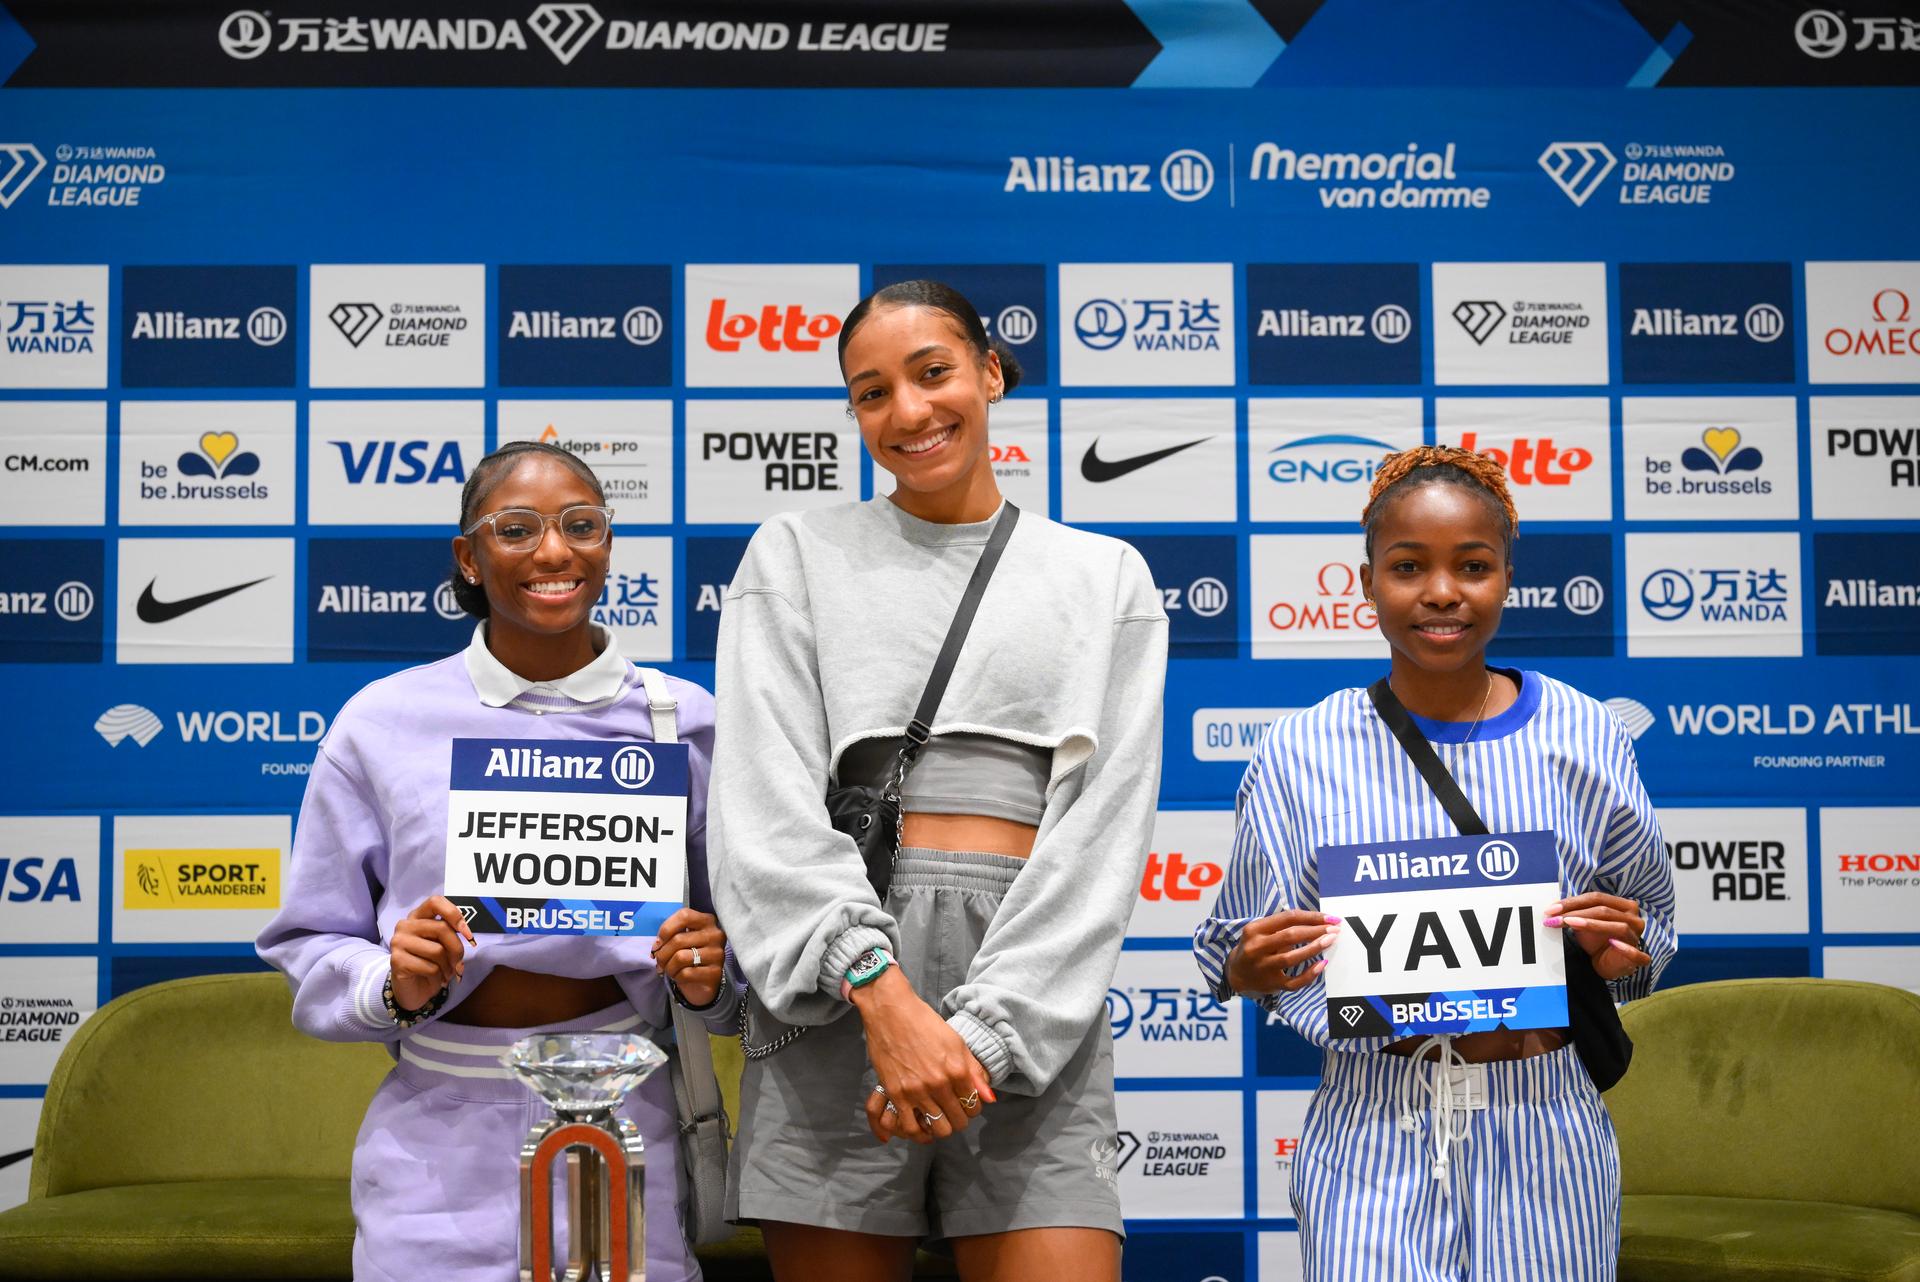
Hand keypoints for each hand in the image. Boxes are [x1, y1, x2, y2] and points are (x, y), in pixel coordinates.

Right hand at [391, 895, 475, 1010]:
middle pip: (442, 929)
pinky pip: (430, 967)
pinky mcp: (397, 961)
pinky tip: (435, 979)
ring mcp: (398, 942)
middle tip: (459, 964)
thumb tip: (467, 934)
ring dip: (448, 967)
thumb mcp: (443, 945)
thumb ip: (450, 933)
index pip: (435, 902)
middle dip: (457, 949)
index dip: (454, 914)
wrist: (412, 990)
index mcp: (418, 916)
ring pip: (437, 950)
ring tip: (446, 974)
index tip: (467, 933)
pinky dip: (438, 977)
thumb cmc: (430, 964)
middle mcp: (405, 925)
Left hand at [652, 908, 726, 1006]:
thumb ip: (670, 936)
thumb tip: (657, 947)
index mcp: (707, 921)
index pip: (684, 916)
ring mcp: (717, 954)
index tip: (658, 944)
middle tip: (659, 962)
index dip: (665, 929)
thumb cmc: (689, 954)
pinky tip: (680, 977)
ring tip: (670, 970)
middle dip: (662, 954)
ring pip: (681, 957)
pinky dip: (677, 977)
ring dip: (669, 967)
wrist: (704, 979)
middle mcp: (715, 935)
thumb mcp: (682, 938)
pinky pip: (686, 974)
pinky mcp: (715, 972)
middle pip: (678, 939)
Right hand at [852, 969, 993, 1145]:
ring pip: (938, 1129)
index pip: (975, 1106)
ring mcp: (916, 1090)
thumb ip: (975, 1072)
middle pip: (959, 1121)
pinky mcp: (896, 1094)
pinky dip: (920, 1133)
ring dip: (942, 1127)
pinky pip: (911, 1128)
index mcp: (957, 1069)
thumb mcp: (957, 1042)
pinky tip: (922, 1124)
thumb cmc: (925, 1023)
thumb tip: (990, 1098)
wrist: (891, 1011)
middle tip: (953, 1111)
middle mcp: (939, 1083)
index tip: (966, 1103)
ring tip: (938, 1118)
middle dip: (959, 1120)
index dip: (973, 1107)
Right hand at [1226, 909, 1341, 995]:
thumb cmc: (1254, 947)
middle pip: (1290, 936)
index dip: (1311, 917)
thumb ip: (1281, 926)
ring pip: (1292, 958)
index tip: (1330, 918)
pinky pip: (1294, 981)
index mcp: (1254, 930)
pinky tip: (1322, 964)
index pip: (1287, 918)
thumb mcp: (1259, 931)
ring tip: (1330, 941)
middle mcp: (1257, 948)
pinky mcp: (1272, 984)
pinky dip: (1309, 974)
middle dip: (1316, 930)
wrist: (1236, 974)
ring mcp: (1264, 968)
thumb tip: (1315, 921)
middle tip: (1335, 929)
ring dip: (1314, 948)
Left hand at [1547, 892, 1649, 981]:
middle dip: (1576, 912)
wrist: (1605, 963)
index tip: (1551, 908)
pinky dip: (1626, 948)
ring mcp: (1637, 937)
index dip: (1573, 901)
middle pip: (1604, 910)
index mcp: (1623, 905)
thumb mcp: (1583, 923)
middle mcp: (1634, 918)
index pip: (1597, 898)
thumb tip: (1552, 909)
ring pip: (1617, 926)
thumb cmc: (1596, 940)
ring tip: (1569, 923)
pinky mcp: (1639, 957)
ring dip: (1591, 924)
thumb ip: (1574, 913)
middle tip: (1554, 917)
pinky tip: (1612, 943)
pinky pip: (1636, 953)